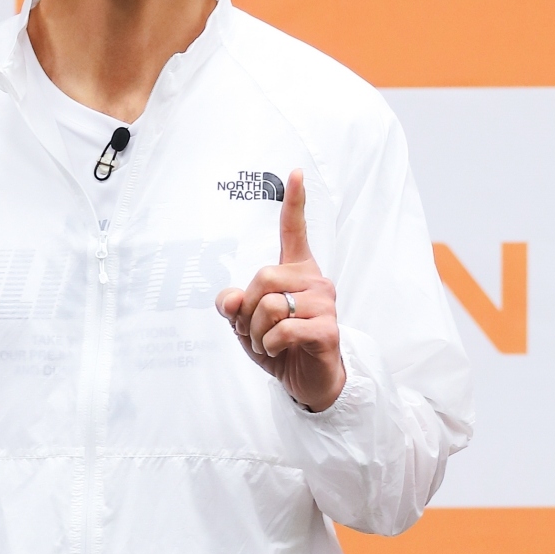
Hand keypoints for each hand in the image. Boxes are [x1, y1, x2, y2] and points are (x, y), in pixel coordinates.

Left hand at [215, 168, 345, 413]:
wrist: (308, 380)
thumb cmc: (280, 345)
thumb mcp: (246, 324)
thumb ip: (233, 305)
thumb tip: (227, 299)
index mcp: (297, 271)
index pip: (295, 230)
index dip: (295, 202)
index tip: (295, 172)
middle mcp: (314, 281)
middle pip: (262, 277)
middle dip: (247, 309)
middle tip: (253, 329)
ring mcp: (324, 304)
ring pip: (269, 305)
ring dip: (256, 332)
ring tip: (267, 342)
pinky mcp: (327, 329)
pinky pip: (282, 330)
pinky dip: (268, 344)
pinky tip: (277, 350)